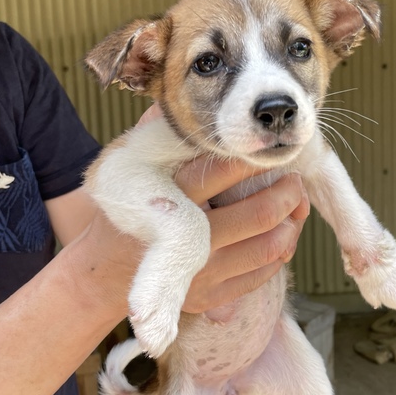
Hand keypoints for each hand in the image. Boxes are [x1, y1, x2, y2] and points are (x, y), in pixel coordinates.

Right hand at [140, 103, 309, 312]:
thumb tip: (177, 98)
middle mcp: (189, 240)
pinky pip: (263, 273)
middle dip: (287, 193)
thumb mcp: (130, 165)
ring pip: (270, 246)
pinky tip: (280, 232)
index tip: (271, 149)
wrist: (102, 271)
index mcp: (170, 199)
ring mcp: (202, 273)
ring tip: (293, 204)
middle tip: (293, 178)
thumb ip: (157, 133)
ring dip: (291, 223)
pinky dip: (280, 250)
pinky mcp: (211, 296)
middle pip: (260, 214)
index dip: (256, 158)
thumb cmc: (126, 208)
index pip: (224, 172)